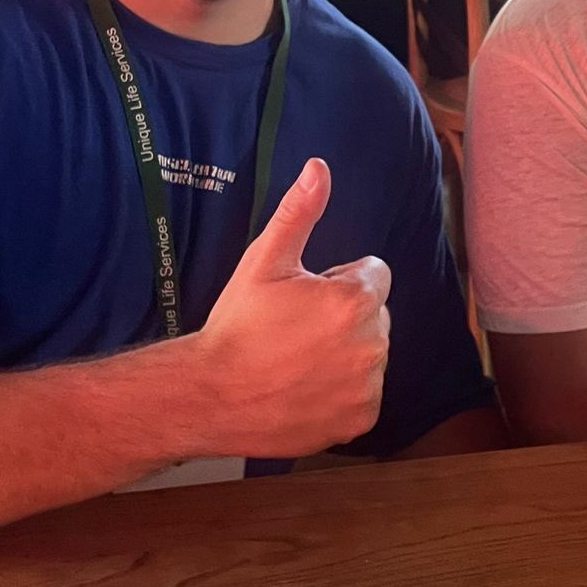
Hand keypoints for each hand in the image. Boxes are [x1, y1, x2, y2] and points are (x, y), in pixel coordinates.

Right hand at [188, 159, 390, 456]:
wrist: (211, 396)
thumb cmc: (237, 325)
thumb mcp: (264, 261)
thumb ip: (299, 212)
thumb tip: (319, 168)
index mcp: (355, 300)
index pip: (374, 274)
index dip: (337, 281)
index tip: (303, 297)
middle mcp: (373, 343)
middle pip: (375, 315)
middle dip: (345, 316)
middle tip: (295, 330)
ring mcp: (368, 385)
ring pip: (370, 354)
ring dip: (346, 353)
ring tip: (296, 360)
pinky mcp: (361, 418)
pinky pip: (364, 393)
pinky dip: (342, 392)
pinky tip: (305, 388)